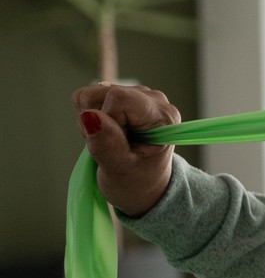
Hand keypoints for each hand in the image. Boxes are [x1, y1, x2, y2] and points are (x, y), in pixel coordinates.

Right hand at [73, 83, 181, 217]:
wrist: (143, 185)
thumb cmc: (136, 180)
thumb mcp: (119, 169)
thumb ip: (106, 143)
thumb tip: (88, 115)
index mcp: (163, 115)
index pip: (119, 98)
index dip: (106, 120)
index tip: (115, 144)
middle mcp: (155, 100)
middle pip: (105, 92)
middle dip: (96, 119)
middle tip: (109, 144)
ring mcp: (140, 96)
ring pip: (94, 93)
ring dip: (92, 118)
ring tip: (109, 140)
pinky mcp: (125, 98)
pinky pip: (90, 97)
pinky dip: (90, 115)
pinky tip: (106, 132)